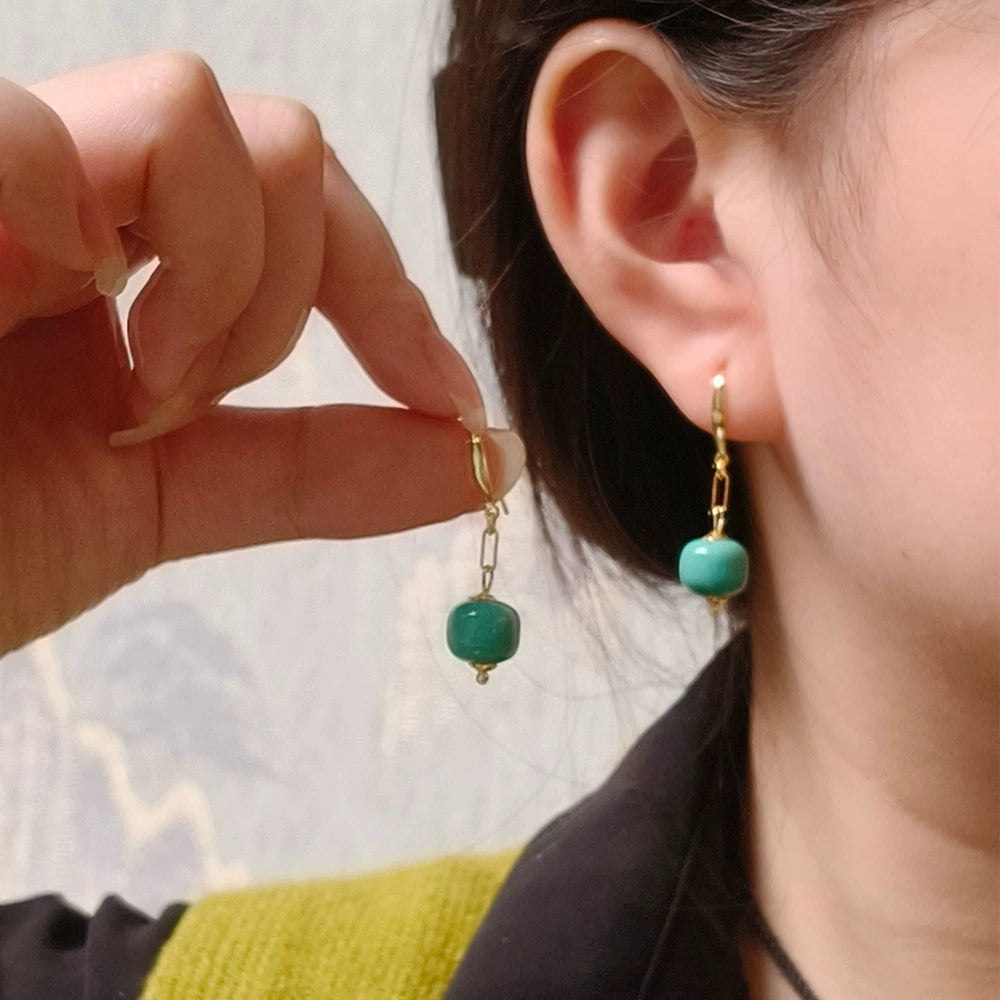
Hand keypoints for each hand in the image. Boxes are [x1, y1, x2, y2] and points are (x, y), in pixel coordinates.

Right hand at [0, 53, 524, 656]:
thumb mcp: (169, 500)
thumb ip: (322, 470)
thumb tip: (481, 460)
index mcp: (132, 266)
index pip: (309, 205)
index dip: (396, 295)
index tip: (447, 397)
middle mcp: (74, 198)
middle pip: (284, 146)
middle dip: (306, 288)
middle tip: (207, 405)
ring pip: (199, 116)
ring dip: (221, 281)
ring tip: (137, 398)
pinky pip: (43, 134)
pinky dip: (110, 251)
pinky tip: (72, 340)